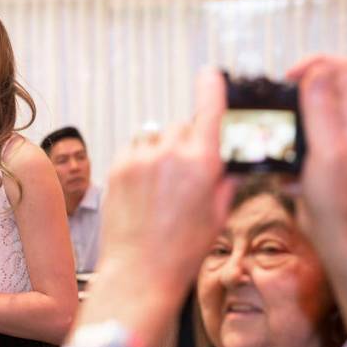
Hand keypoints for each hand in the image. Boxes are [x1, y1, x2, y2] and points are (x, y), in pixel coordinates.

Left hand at [76, 69, 235, 346]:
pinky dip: (141, 159)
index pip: (209, 109)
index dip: (211, 87)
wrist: (139, 272)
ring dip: (162, 151)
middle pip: (183, 126)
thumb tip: (230, 160)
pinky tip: (144, 188)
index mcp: (202, 163)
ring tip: (161, 187)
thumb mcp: (218, 214)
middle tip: (185, 173)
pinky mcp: (117, 166)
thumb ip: (225, 179)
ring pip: (156, 136)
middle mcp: (170, 154)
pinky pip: (134, 148)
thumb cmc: (183, 250)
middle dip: (188, 142)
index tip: (210, 74)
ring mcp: (140, 158)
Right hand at [287, 55, 346, 234]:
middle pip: (322, 87)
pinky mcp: (319, 158)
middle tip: (275, 107)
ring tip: (274, 141)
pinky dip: (286, 152)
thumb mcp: (326, 149)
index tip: (288, 78)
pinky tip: (283, 172)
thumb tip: (314, 72)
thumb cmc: (335, 197)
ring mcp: (333, 141)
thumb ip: (321, 110)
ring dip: (286, 124)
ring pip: (306, 115)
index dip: (314, 64)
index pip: (341, 67)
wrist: (335, 234)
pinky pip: (297, 142)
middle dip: (294, 93)